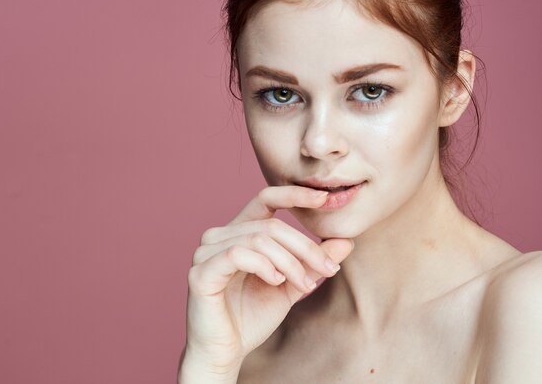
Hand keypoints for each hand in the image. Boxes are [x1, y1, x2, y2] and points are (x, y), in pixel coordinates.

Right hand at [182, 185, 353, 377]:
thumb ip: (312, 263)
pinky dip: (263, 266)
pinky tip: (276, 281)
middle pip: (271, 224)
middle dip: (305, 247)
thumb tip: (346, 241)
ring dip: (290, 262)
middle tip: (328, 270)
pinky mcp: (201, 272)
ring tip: (305, 285)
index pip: (266, 198)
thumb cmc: (251, 317)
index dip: (294, 194)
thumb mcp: (290, 285)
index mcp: (238, 232)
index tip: (325, 199)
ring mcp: (206, 252)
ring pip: (258, 238)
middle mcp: (219, 235)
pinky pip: (238, 254)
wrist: (225, 352)